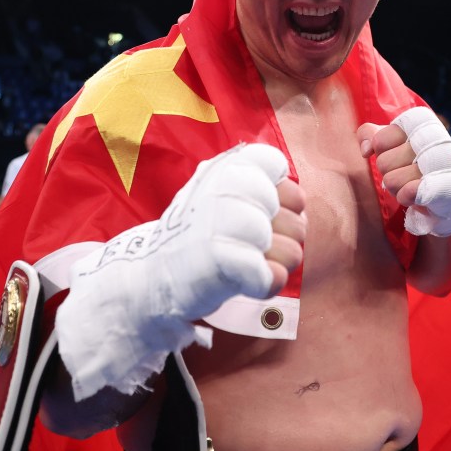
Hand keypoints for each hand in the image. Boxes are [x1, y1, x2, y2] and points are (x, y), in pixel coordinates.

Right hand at [56, 143, 305, 398]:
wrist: (151, 277)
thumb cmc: (199, 238)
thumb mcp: (225, 197)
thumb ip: (261, 188)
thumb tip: (298, 200)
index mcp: (225, 166)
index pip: (276, 165)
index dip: (279, 196)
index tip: (257, 211)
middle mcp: (224, 186)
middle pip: (293, 213)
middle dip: (282, 236)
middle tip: (249, 245)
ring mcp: (220, 221)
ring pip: (289, 247)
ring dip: (275, 264)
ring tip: (247, 264)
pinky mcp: (219, 258)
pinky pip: (270, 276)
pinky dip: (264, 285)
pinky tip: (246, 283)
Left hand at [358, 106, 450, 236]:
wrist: (442, 192)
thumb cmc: (410, 161)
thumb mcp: (387, 140)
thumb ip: (369, 134)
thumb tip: (366, 150)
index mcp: (420, 123)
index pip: (380, 139)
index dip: (380, 149)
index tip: (396, 149)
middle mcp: (434, 138)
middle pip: (383, 162)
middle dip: (389, 172)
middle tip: (404, 170)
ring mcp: (441, 163)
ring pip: (392, 181)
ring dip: (397, 188)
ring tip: (411, 183)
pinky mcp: (445, 187)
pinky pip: (408, 193)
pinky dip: (405, 197)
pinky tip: (415, 195)